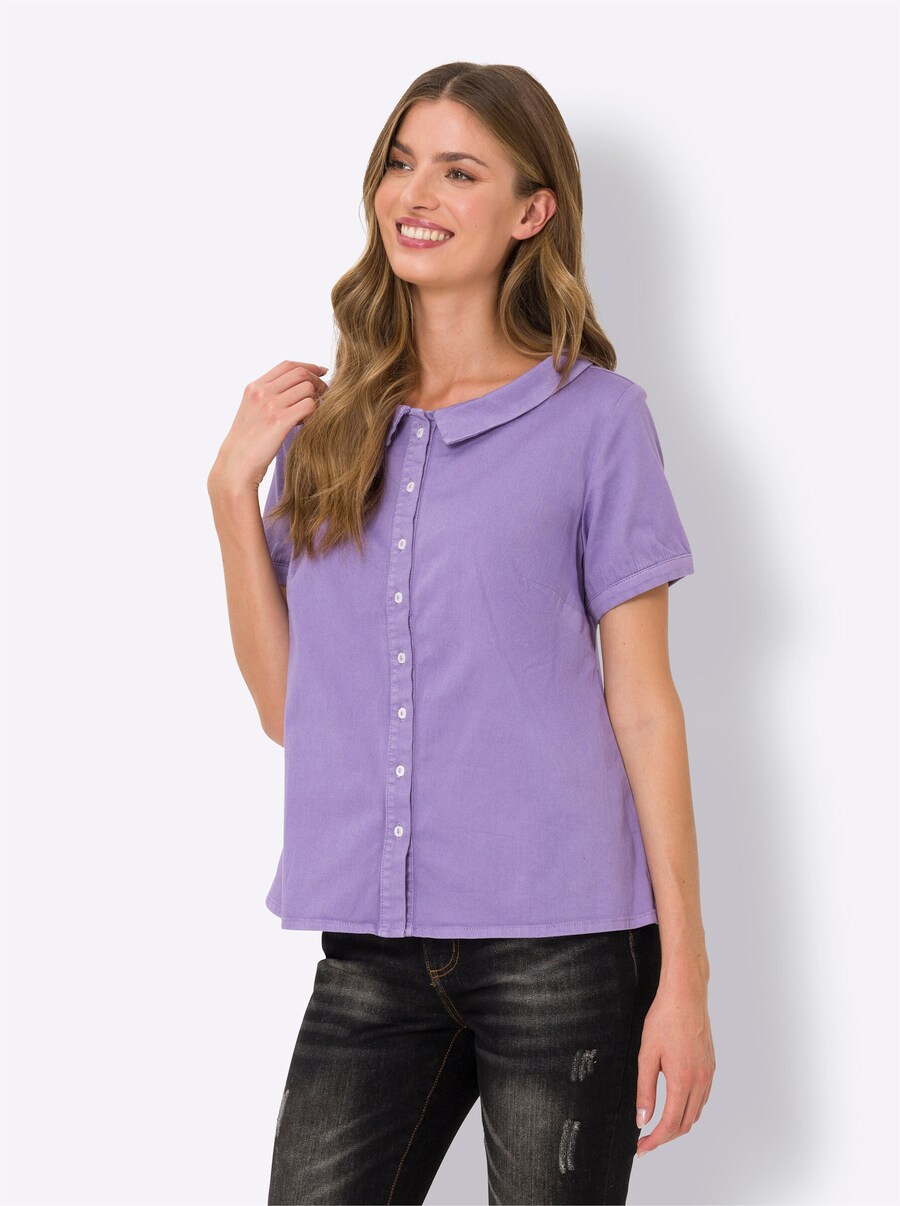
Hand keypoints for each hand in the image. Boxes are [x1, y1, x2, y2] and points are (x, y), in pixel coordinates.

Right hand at [208, 359, 328, 494]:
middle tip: (326, 394)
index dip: (308, 366)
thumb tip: (301, 390)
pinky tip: (311, 423)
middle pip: (300, 373)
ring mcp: (270, 405)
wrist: (236, 465)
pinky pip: (309, 405)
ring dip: (318, 399)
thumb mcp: (253, 412)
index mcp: (254, 387)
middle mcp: (261, 392)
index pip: (287, 365)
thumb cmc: (247, 444)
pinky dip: (316, 412)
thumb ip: (270, 397)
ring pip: (307, 388)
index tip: (322, 372)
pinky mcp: (280, 421)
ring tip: (316, 413)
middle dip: (318, 381)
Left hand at [634, 974, 715, 1157]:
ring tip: (657, 1126)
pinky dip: (688, 1110)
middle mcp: (700, 1082)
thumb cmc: (664, 1020)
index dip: (655, 1141)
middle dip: (665, 1137)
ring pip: (695, 1114)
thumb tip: (642, 1119)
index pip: (670, 1124)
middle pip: (684, 1124)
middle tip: (645, 1141)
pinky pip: (702, 1099)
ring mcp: (708, 1075)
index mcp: (682, 1080)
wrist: (686, 996)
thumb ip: (645, 1090)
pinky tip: (675, 1105)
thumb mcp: (647, 1055)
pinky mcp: (710, 1067)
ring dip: (677, 1125)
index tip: (641, 1148)